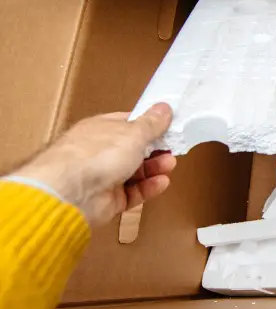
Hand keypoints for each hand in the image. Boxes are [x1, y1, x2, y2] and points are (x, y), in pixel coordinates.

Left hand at [13, 103, 175, 225]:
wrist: (71, 193)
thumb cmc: (97, 154)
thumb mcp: (133, 132)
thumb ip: (151, 123)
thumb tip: (164, 107)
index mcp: (102, 129)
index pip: (129, 124)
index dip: (149, 125)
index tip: (169, 127)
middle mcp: (101, 152)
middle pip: (134, 150)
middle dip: (155, 150)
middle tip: (172, 150)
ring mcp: (103, 177)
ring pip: (135, 172)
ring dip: (154, 168)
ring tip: (169, 166)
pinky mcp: (108, 200)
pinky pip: (132, 193)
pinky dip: (148, 188)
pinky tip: (161, 182)